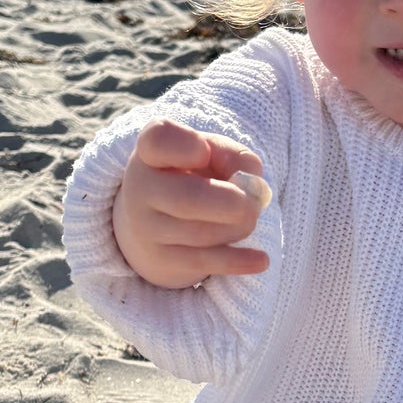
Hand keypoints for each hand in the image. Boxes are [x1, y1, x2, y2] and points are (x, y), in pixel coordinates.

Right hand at [112, 118, 270, 289]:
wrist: (154, 224)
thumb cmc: (192, 177)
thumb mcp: (211, 154)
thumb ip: (236, 157)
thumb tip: (252, 187)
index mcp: (152, 151)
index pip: (159, 140)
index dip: (185, 145)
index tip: (203, 151)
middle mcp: (141, 188)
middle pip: (189, 199)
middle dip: (234, 203)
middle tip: (253, 204)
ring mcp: (147, 228)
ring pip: (203, 233)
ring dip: (239, 227)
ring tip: (245, 219)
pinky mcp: (161, 260)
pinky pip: (204, 262)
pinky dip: (238, 261)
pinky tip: (260, 260)